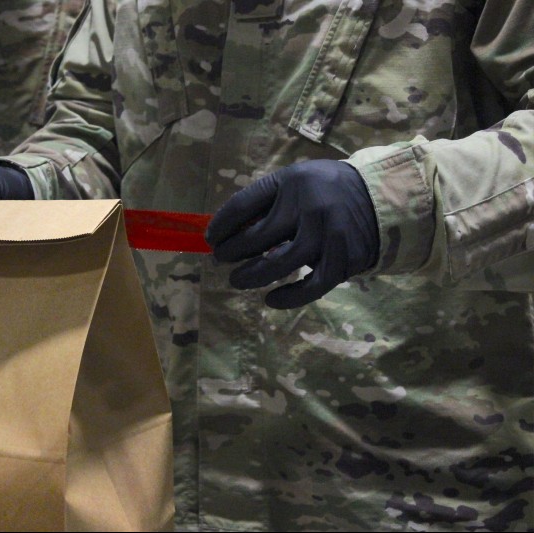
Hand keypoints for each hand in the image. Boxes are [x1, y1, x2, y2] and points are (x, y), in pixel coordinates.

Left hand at [205, 160, 379, 308]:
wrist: (384, 198)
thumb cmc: (328, 190)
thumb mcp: (297, 180)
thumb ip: (267, 200)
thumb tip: (225, 228)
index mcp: (290, 183)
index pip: (242, 205)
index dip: (220, 225)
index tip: (210, 238)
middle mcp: (307, 208)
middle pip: (255, 238)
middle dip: (229, 253)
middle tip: (220, 260)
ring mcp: (326, 236)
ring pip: (277, 265)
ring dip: (250, 277)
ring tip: (237, 280)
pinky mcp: (343, 260)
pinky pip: (310, 287)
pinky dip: (288, 297)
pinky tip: (271, 299)